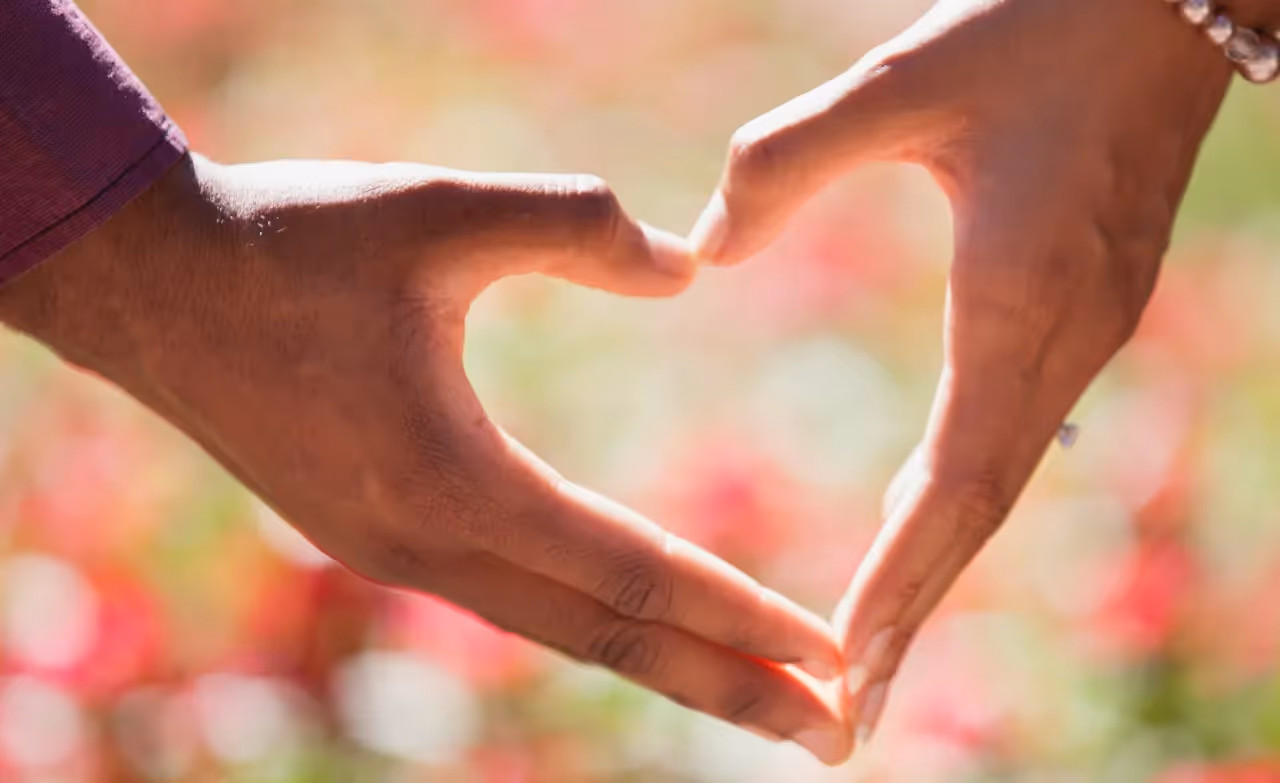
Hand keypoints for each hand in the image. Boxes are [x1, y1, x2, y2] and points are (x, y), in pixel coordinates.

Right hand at [0, 155, 848, 762]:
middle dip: (728, 689)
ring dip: (664, 664)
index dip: (743, 617)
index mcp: (454, 483)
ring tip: (758, 695)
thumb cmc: (290, 241)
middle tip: (833, 735)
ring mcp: (395, 555)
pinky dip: (589, 620)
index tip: (833, 659)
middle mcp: (426, 547)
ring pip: (557, 629)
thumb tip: (688, 265)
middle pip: (607, 640)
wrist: (151, 284)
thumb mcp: (438, 209)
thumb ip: (576, 227)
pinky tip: (631, 617)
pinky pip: (510, 598)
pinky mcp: (375, 536)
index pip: (633, 574)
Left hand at [691, 0, 1232, 747]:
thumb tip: (699, 250)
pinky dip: (964, 497)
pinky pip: (1016, 431)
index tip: (844, 658)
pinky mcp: (1088, 305)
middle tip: (853, 712)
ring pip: (1004, 479)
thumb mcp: (902, 83)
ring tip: (875, 644)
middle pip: (984, 511)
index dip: (903, 576)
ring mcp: (1087, 328)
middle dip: (917, 610)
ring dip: (941, 564)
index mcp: (1020, 299)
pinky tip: (922, 515)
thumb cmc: (1036, 29)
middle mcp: (1065, 337)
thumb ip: (789, 162)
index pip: (956, 479)